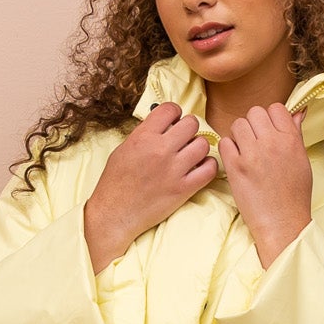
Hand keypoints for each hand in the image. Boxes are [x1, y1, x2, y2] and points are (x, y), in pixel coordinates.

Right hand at [83, 102, 216, 270]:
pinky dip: (208, 166)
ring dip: (199, 147)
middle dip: (188, 129)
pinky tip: (199, 169)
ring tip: (191, 155)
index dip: (174, 114)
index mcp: (144, 137)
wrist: (114, 214)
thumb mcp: (123, 149)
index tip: (173, 122)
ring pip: (203, 144)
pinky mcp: (183, 189)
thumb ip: (144, 135)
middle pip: (191, 123)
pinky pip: (209, 169)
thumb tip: (162, 125)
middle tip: (183, 139)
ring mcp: (174, 170)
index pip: (170, 109)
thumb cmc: (115, 183)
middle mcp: (160, 150)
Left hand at [218, 104, 312, 266]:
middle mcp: (272, 142)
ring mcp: (252, 154)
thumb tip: (297, 112)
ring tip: (245, 152)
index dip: (270, 118)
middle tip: (255, 142)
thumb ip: (295, 134)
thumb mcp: (302, 161)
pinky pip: (225, 143)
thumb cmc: (294, 196)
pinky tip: (236, 162)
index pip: (276, 108)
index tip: (269, 131)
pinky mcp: (236, 167)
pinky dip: (228, 149)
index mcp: (290, 139)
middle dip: (253, 125)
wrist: (282, 223)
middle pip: (254, 112)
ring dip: (239, 136)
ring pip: (238, 125)